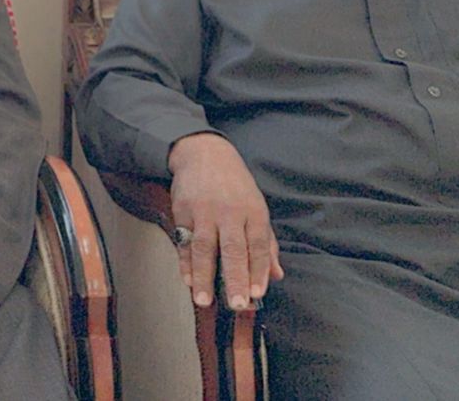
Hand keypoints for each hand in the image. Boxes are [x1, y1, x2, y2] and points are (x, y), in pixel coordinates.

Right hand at [167, 133, 283, 309]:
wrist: (204, 154)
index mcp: (253, 212)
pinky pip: (184, 241)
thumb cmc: (234, 186)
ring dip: (204, 276)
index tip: (256, 294)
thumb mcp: (257, 208)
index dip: (258, 270)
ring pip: (204, 247)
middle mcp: (229, 212)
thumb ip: (266, 244)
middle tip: (236, 304)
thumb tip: (276, 276)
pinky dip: (184, 262)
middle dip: (235, 278)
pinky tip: (188, 280)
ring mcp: (204, 211)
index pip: (259, 246)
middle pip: (233, 249)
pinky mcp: (182, 211)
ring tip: (204, 301)